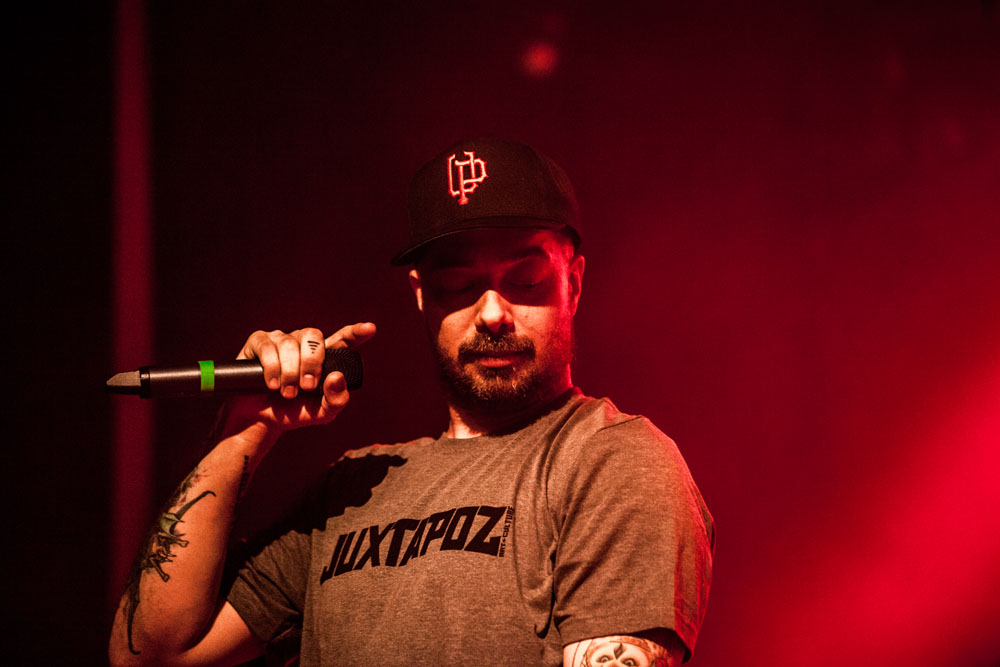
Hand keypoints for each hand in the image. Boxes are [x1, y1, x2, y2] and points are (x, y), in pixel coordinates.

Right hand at [221, 322, 375, 442]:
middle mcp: (304, 343)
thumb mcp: (321, 413)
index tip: (370, 328)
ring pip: (289, 343)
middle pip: (314, 337)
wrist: (260, 420)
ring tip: (287, 393)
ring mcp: (281, 340)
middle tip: (307, 387)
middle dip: (311, 363)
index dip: (356, 332)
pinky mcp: (259, 342)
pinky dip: (272, 366)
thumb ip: (336, 400)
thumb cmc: (294, 412)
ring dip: (290, 372)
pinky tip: (272, 383)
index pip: (344, 339)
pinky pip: (268, 346)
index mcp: (325, 357)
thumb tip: (337, 377)